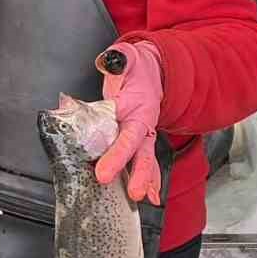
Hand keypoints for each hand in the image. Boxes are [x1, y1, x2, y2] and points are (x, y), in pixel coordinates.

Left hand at [93, 41, 163, 204]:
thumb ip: (118, 61)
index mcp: (139, 108)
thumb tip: (108, 62)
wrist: (153, 71)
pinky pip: (146, 162)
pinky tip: (152, 197)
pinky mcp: (140, 141)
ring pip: (145, 160)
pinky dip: (151, 180)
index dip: (117, 155)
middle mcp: (144, 125)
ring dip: (145, 180)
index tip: (103, 174)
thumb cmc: (135, 68)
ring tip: (140, 198)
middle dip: (139, 174)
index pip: (127, 135)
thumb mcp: (127, 59)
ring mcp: (143, 136)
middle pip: (142, 153)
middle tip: (133, 193)